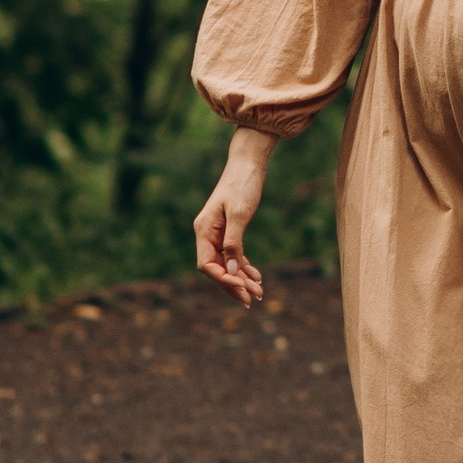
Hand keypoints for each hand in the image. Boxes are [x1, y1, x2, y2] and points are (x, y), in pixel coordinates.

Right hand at [193, 127, 273, 307]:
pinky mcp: (229, 230)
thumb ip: (233, 242)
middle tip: (253, 299)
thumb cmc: (242, 184)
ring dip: (241, 279)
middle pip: (216, 268)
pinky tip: (257, 276)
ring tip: (259, 292)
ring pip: (226, 264)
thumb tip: (231, 270)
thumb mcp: (239, 213)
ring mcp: (217, 233)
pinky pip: (234, 255)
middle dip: (234, 284)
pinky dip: (244, 267)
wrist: (248, 163)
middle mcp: (207, 234)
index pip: (206, 264)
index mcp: (204, 230)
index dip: (222, 279)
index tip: (242, 289)